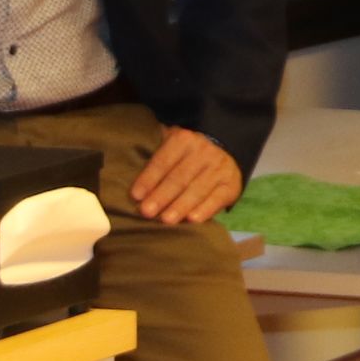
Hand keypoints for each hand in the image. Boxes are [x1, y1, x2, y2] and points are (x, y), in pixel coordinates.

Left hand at [129, 127, 243, 225]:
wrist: (227, 147)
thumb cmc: (188, 152)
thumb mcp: (172, 143)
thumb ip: (155, 155)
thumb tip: (128, 172)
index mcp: (184, 140)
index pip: (163, 161)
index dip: (149, 178)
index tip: (136, 196)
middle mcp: (204, 151)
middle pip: (179, 177)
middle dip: (161, 196)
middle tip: (147, 212)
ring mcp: (219, 168)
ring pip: (197, 189)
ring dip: (180, 206)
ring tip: (166, 220)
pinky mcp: (231, 185)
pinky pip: (217, 198)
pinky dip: (205, 209)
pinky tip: (192, 220)